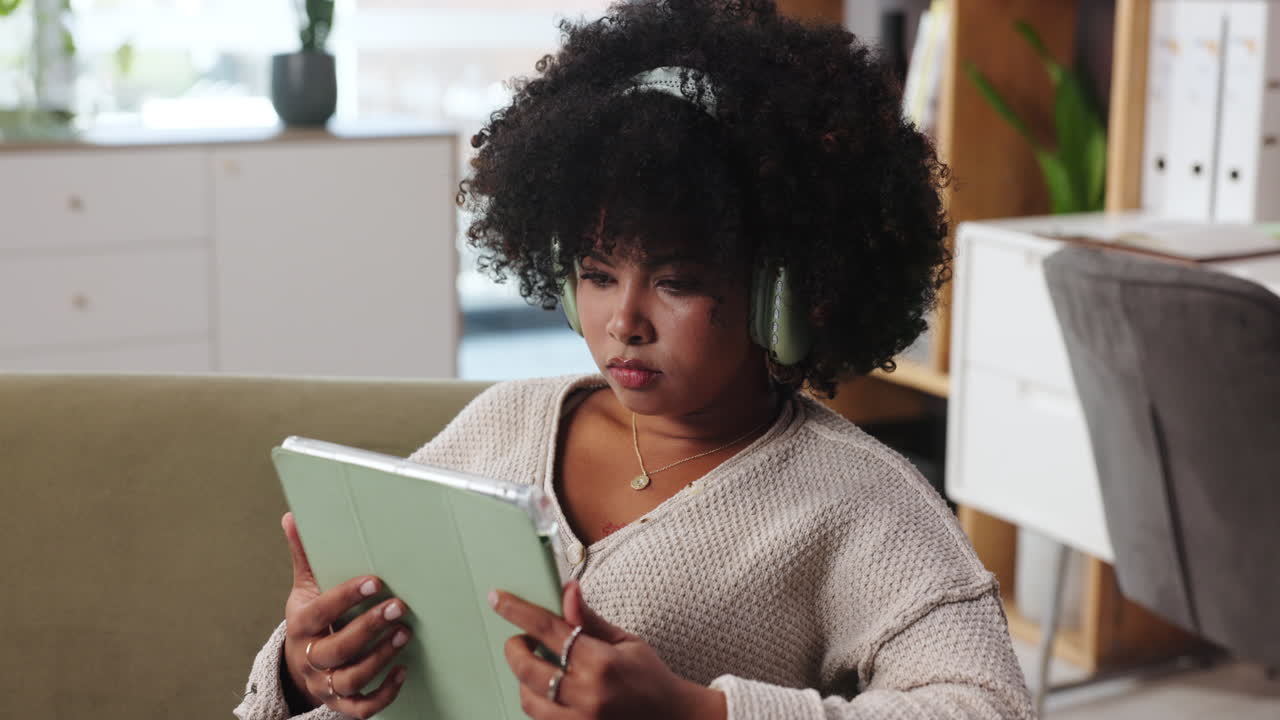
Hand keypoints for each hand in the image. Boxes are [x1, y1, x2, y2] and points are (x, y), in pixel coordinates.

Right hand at [280, 512, 411, 718]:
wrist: (297, 665)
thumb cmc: (310, 620)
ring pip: (351, 679)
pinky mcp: (341, 703)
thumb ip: (305, 556)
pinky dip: (383, 694)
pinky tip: (402, 672)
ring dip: (380, 658)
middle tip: (399, 607)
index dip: (346, 597)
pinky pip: (361, 708)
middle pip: (337, 649)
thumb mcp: (304, 588)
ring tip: (405, 634)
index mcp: (302, 625)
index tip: (375, 581)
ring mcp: (326, 683)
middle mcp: (311, 657)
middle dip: (369, 628)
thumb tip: (293, 517)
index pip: (321, 611)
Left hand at [490, 580, 727, 719]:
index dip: (518, 611)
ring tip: (538, 669)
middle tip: (519, 641)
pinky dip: (540, 703)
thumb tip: (567, 591)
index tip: (497, 599)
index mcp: (602, 662)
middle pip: (528, 669)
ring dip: (525, 681)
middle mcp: (588, 694)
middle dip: (515, 649)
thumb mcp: (626, 641)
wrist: (673, 719)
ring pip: (529, 701)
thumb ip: (590, 620)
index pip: (548, 629)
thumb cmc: (650, 677)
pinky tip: (551, 692)